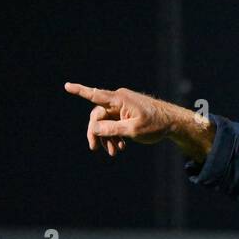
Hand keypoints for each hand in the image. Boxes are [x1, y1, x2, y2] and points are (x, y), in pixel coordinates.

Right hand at [63, 83, 212, 160]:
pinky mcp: (126, 113)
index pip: (95, 95)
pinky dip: (114, 135)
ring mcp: (122, 106)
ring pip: (106, 122)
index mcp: (119, 99)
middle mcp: (118, 100)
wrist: (172, 123)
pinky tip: (120, 147)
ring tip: (114, 152)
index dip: (80, 91)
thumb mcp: (133, 130)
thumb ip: (112, 129)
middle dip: (96, 132)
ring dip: (107, 137)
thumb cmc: (155, 124)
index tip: (66, 85)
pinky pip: (114, 123)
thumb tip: (93, 127)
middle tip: (94, 148)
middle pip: (98, 115)